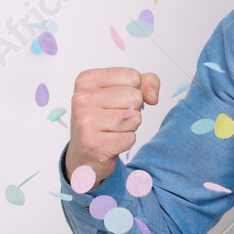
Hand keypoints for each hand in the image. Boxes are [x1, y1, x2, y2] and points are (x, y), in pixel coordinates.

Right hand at [66, 67, 160, 192]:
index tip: (115, 101)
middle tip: (113, 119)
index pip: (132, 76)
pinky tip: (110, 143)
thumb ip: (145, 82)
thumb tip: (152, 97)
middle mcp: (82, 99)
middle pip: (135, 97)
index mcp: (86, 80)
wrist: (84, 156)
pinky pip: (130, 138)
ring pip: (135, 118)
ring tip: (111, 130)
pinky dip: (125, 142)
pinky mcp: (93, 144)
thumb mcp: (122, 91)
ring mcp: (86, 121)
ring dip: (129, 127)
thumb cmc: (104, 120)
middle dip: (132, 110)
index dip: (133, 91)